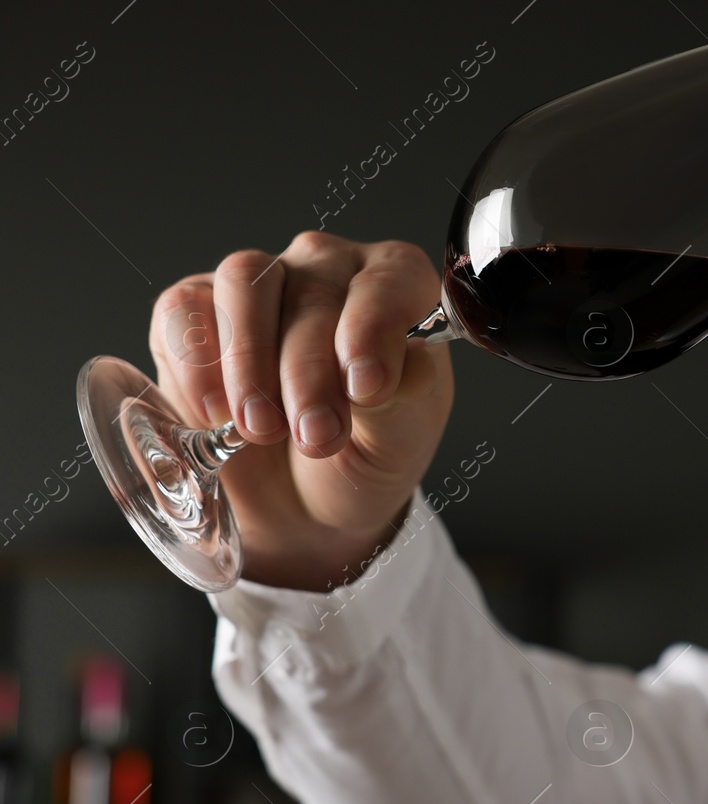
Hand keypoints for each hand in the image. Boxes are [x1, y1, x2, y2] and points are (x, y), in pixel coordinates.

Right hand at [150, 231, 453, 591]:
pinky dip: (195, 364)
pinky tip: (214, 414)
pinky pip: (184, 309)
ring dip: (249, 362)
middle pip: (312, 290)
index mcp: (396, 291)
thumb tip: (381, 372)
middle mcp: (328, 271)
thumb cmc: (364, 458)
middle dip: (310, 372)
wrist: (304, 505)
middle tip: (315, 436)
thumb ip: (401, 397)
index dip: (375, 326)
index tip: (366, 387)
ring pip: (244, 282)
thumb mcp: (399, 440)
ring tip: (261, 430)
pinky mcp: (194, 310)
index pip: (393, 277)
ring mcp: (260, 283)